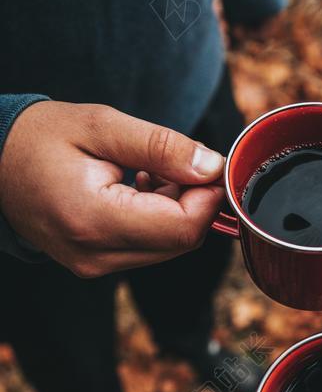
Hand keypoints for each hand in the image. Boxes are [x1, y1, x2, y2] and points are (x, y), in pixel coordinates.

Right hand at [0, 100, 226, 275]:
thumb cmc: (40, 138)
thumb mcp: (102, 126)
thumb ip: (161, 147)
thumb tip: (212, 167)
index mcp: (93, 220)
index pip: (182, 228)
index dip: (209, 198)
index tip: (211, 165)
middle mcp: (94, 255)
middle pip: (180, 242)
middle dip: (194, 202)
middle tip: (179, 161)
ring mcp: (93, 265)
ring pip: (168, 247)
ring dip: (176, 210)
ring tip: (147, 171)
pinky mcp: (94, 264)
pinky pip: (147, 248)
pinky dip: (156, 219)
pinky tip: (136, 188)